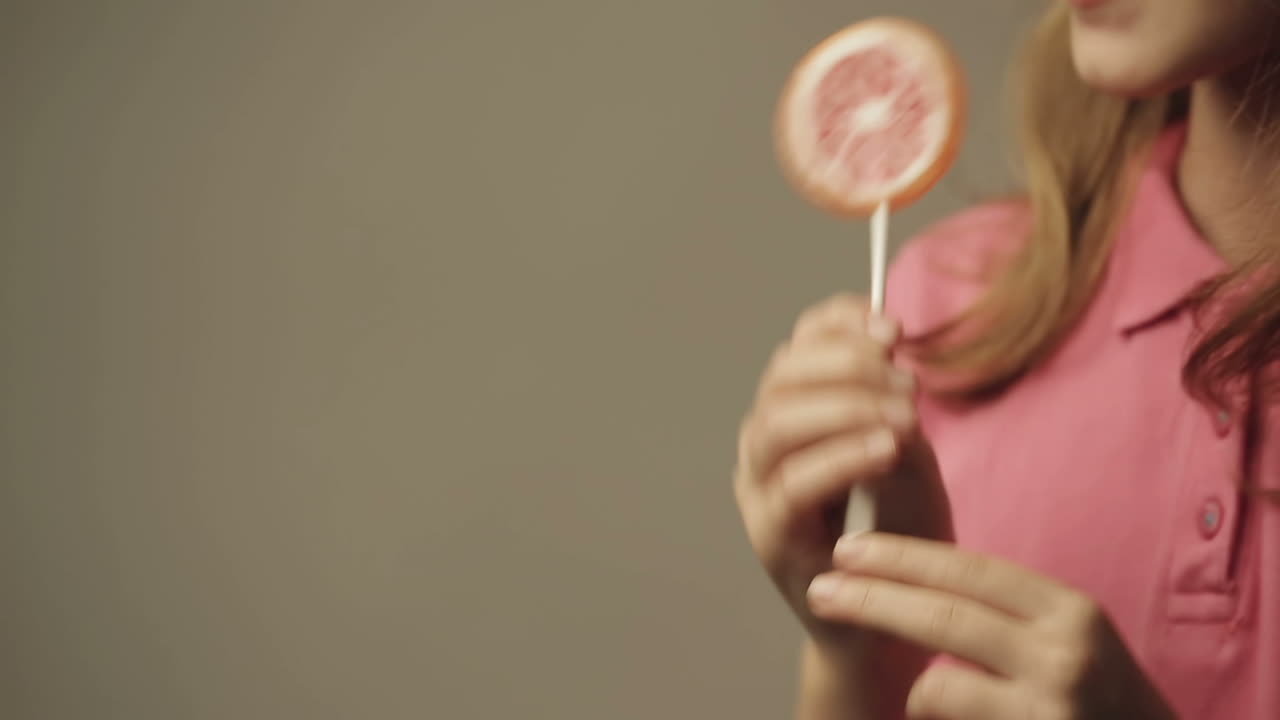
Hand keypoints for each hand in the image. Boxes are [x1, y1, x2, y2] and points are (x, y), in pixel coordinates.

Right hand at [734, 294, 951, 650]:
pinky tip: (884, 449)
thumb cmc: (899, 529)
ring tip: (905, 415)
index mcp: (791, 412)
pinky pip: (794, 485)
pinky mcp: (769, 534)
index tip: (893, 326)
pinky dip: (840, 458)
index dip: (839, 324)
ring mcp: (759, 488)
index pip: (798, 346)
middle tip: (907, 383)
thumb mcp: (906, 449)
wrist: (895, 615)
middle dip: (848, 365)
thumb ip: (892, 400)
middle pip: (781, 377)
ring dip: (844, 407)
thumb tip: (890, 345)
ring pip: (777, 424)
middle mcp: (763, 443)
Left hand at [808, 533, 1177, 719]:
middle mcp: (1065, 654)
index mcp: (1069, 611)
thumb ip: (1005, 609)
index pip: (971, 569)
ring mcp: (1052, 707)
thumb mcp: (1066, 638)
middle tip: (821, 592)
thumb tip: (908, 569)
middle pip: (945, 616)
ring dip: (910, 688)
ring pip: (938, 685)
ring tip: (909, 693)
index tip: (848, 548)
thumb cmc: (1095, 697)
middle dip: (872, 600)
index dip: (902, 556)